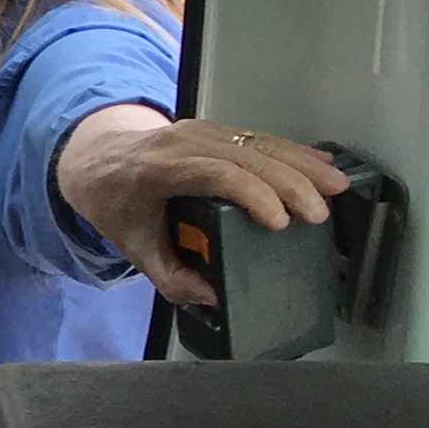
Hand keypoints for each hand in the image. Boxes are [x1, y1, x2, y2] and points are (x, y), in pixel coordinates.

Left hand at [54, 105, 346, 307]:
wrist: (93, 157)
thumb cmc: (114, 200)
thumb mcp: (133, 247)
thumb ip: (171, 278)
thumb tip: (212, 297)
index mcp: (157, 169)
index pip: (215, 174)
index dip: (253, 194)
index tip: (279, 221)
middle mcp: (180, 143)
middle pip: (246, 157)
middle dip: (290, 184)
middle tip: (318, 215)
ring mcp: (199, 132)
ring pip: (258, 142)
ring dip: (301, 164)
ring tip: (335, 186)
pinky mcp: (214, 130)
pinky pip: (257, 137)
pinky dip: (291, 150)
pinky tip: (320, 162)